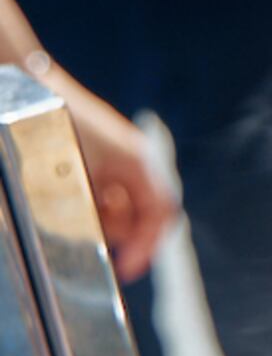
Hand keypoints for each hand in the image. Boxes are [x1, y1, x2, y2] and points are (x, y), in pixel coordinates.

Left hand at [43, 72, 174, 280]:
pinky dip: (87, 203)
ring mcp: (115, 159)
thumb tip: (110, 246)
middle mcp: (134, 162)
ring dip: (98, 218)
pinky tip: (64, 201)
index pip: (161, 215)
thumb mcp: (78, 178)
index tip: (126, 269)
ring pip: (118, 205)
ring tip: (70, 217)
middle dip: (116, 232)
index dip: (148, 246)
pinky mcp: (96, 157)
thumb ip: (99, 214)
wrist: (27, 87)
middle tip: (89, 240)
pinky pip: (101, 192)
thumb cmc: (53, 126)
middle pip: (139, 214)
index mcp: (140, 164)